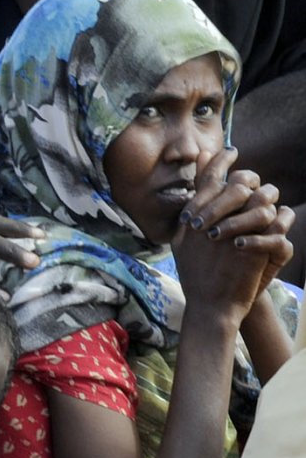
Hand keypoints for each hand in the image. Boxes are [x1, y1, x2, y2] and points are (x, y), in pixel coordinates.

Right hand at [174, 148, 295, 318]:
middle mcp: (210, 221)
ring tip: (268, 206)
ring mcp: (231, 233)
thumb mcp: (181, 242)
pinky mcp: (251, 247)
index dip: (220, 161)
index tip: (230, 152)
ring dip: (266, 201)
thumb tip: (191, 193)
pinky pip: (272, 223)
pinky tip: (277, 224)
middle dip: (249, 180)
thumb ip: (187, 216)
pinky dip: (276, 222)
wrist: (210, 305)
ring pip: (259, 201)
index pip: (207, 178)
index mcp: (192, 217)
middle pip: (237, 184)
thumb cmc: (195, 275)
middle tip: (254, 183)